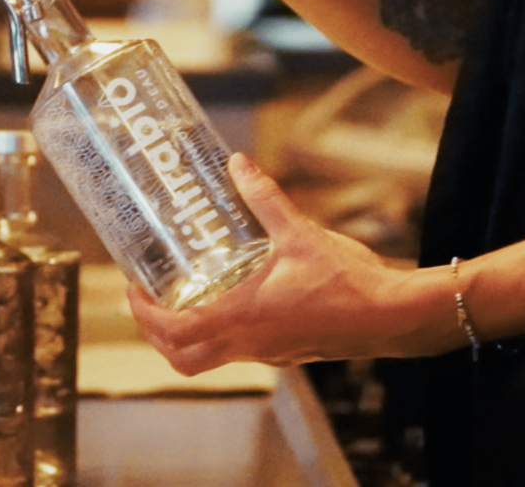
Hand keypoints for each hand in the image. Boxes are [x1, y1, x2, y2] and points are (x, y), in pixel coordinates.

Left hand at [126, 154, 459, 375]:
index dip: (143, 313)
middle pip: (181, 357)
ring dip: (185, 338)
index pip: (174, 330)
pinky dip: (219, 335)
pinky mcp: (284, 353)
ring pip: (207, 359)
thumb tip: (238, 164)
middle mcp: (248, 343)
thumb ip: (265, 199)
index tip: (133, 287)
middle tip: (149, 299)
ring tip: (182, 300)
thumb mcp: (300, 233)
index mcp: (242, 317)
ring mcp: (267, 353)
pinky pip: (237, 352)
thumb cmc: (348, 281)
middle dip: (156, 333)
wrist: (391, 317)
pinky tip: (232, 301)